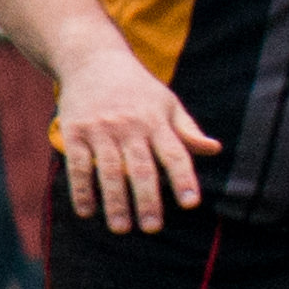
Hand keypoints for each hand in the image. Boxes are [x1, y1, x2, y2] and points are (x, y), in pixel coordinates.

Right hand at [55, 46, 221, 230]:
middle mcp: (130, 126)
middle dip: (147, 199)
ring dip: (114, 201)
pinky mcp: (74, 131)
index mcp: (157, 121)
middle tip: (153, 228)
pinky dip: (81, 189)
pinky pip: (78, 164)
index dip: (184, 179)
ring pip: (108, 170)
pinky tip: (87, 212)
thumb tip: (214, 149)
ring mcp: (100, 129)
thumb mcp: (167, 103)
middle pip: (140, 168)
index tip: (191, 204)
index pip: (175, 154)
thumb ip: (187, 130)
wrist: (92, 60)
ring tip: (121, 228)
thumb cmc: (137, 88)